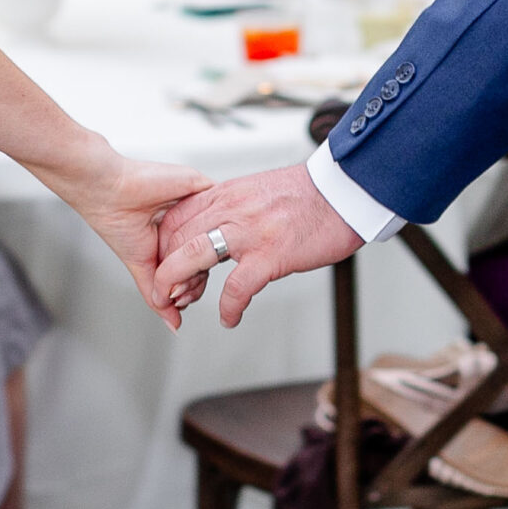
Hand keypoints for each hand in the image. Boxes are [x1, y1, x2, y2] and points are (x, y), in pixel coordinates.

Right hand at [33, 136, 212, 329]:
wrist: (110, 190)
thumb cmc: (116, 222)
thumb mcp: (141, 266)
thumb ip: (158, 295)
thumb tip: (175, 325)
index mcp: (174, 239)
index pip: (197, 267)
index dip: (192, 285)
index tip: (179, 297)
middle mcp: (188, 224)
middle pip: (210, 256)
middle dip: (196, 277)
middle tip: (180, 287)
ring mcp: (196, 206)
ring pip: (217, 237)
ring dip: (202, 258)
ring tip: (181, 268)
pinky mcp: (201, 188)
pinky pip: (219, 211)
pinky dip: (209, 231)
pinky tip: (195, 244)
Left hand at [153, 164, 361, 327]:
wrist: (345, 192)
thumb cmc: (309, 195)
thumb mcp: (257, 191)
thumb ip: (233, 208)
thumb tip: (217, 228)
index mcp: (226, 194)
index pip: (175, 218)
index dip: (162, 246)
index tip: (163, 264)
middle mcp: (231, 209)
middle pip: (176, 239)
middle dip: (164, 270)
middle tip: (167, 292)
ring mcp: (249, 232)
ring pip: (193, 257)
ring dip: (180, 286)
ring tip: (181, 304)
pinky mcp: (270, 254)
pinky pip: (236, 287)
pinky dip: (228, 308)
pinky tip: (230, 317)